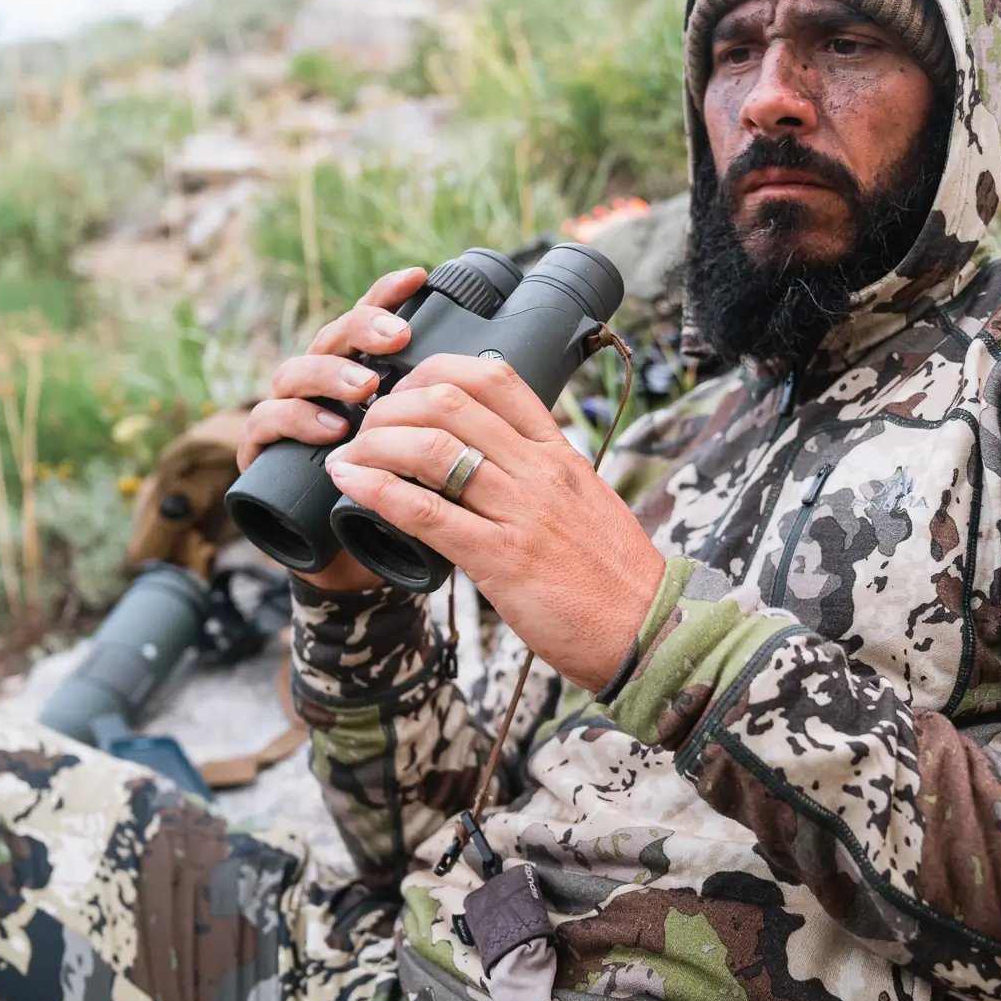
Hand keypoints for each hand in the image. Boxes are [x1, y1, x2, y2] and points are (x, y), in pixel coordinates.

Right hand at [237, 266, 428, 591]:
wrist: (360, 566)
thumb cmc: (406, 503)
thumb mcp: (438, 454)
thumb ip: (457, 416)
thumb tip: (506, 373)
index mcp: (365, 375)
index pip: (372, 323)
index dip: (389, 295)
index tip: (419, 278)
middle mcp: (323, 388)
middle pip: (333, 338)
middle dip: (363, 330)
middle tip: (396, 338)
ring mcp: (287, 417)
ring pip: (294, 374)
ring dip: (330, 376)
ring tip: (366, 388)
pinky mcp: (262, 456)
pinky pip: (264, 426)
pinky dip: (294, 422)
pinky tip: (330, 429)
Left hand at [322, 353, 665, 688]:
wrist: (650, 629)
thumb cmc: (614, 576)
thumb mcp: (586, 503)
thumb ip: (542, 477)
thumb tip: (492, 462)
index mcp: (560, 454)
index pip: (496, 377)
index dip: (436, 370)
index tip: (406, 389)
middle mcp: (540, 471)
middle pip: (451, 402)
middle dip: (392, 406)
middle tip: (366, 427)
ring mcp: (522, 513)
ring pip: (433, 449)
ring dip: (376, 444)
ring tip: (350, 455)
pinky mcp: (502, 560)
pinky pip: (428, 513)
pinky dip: (379, 491)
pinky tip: (351, 485)